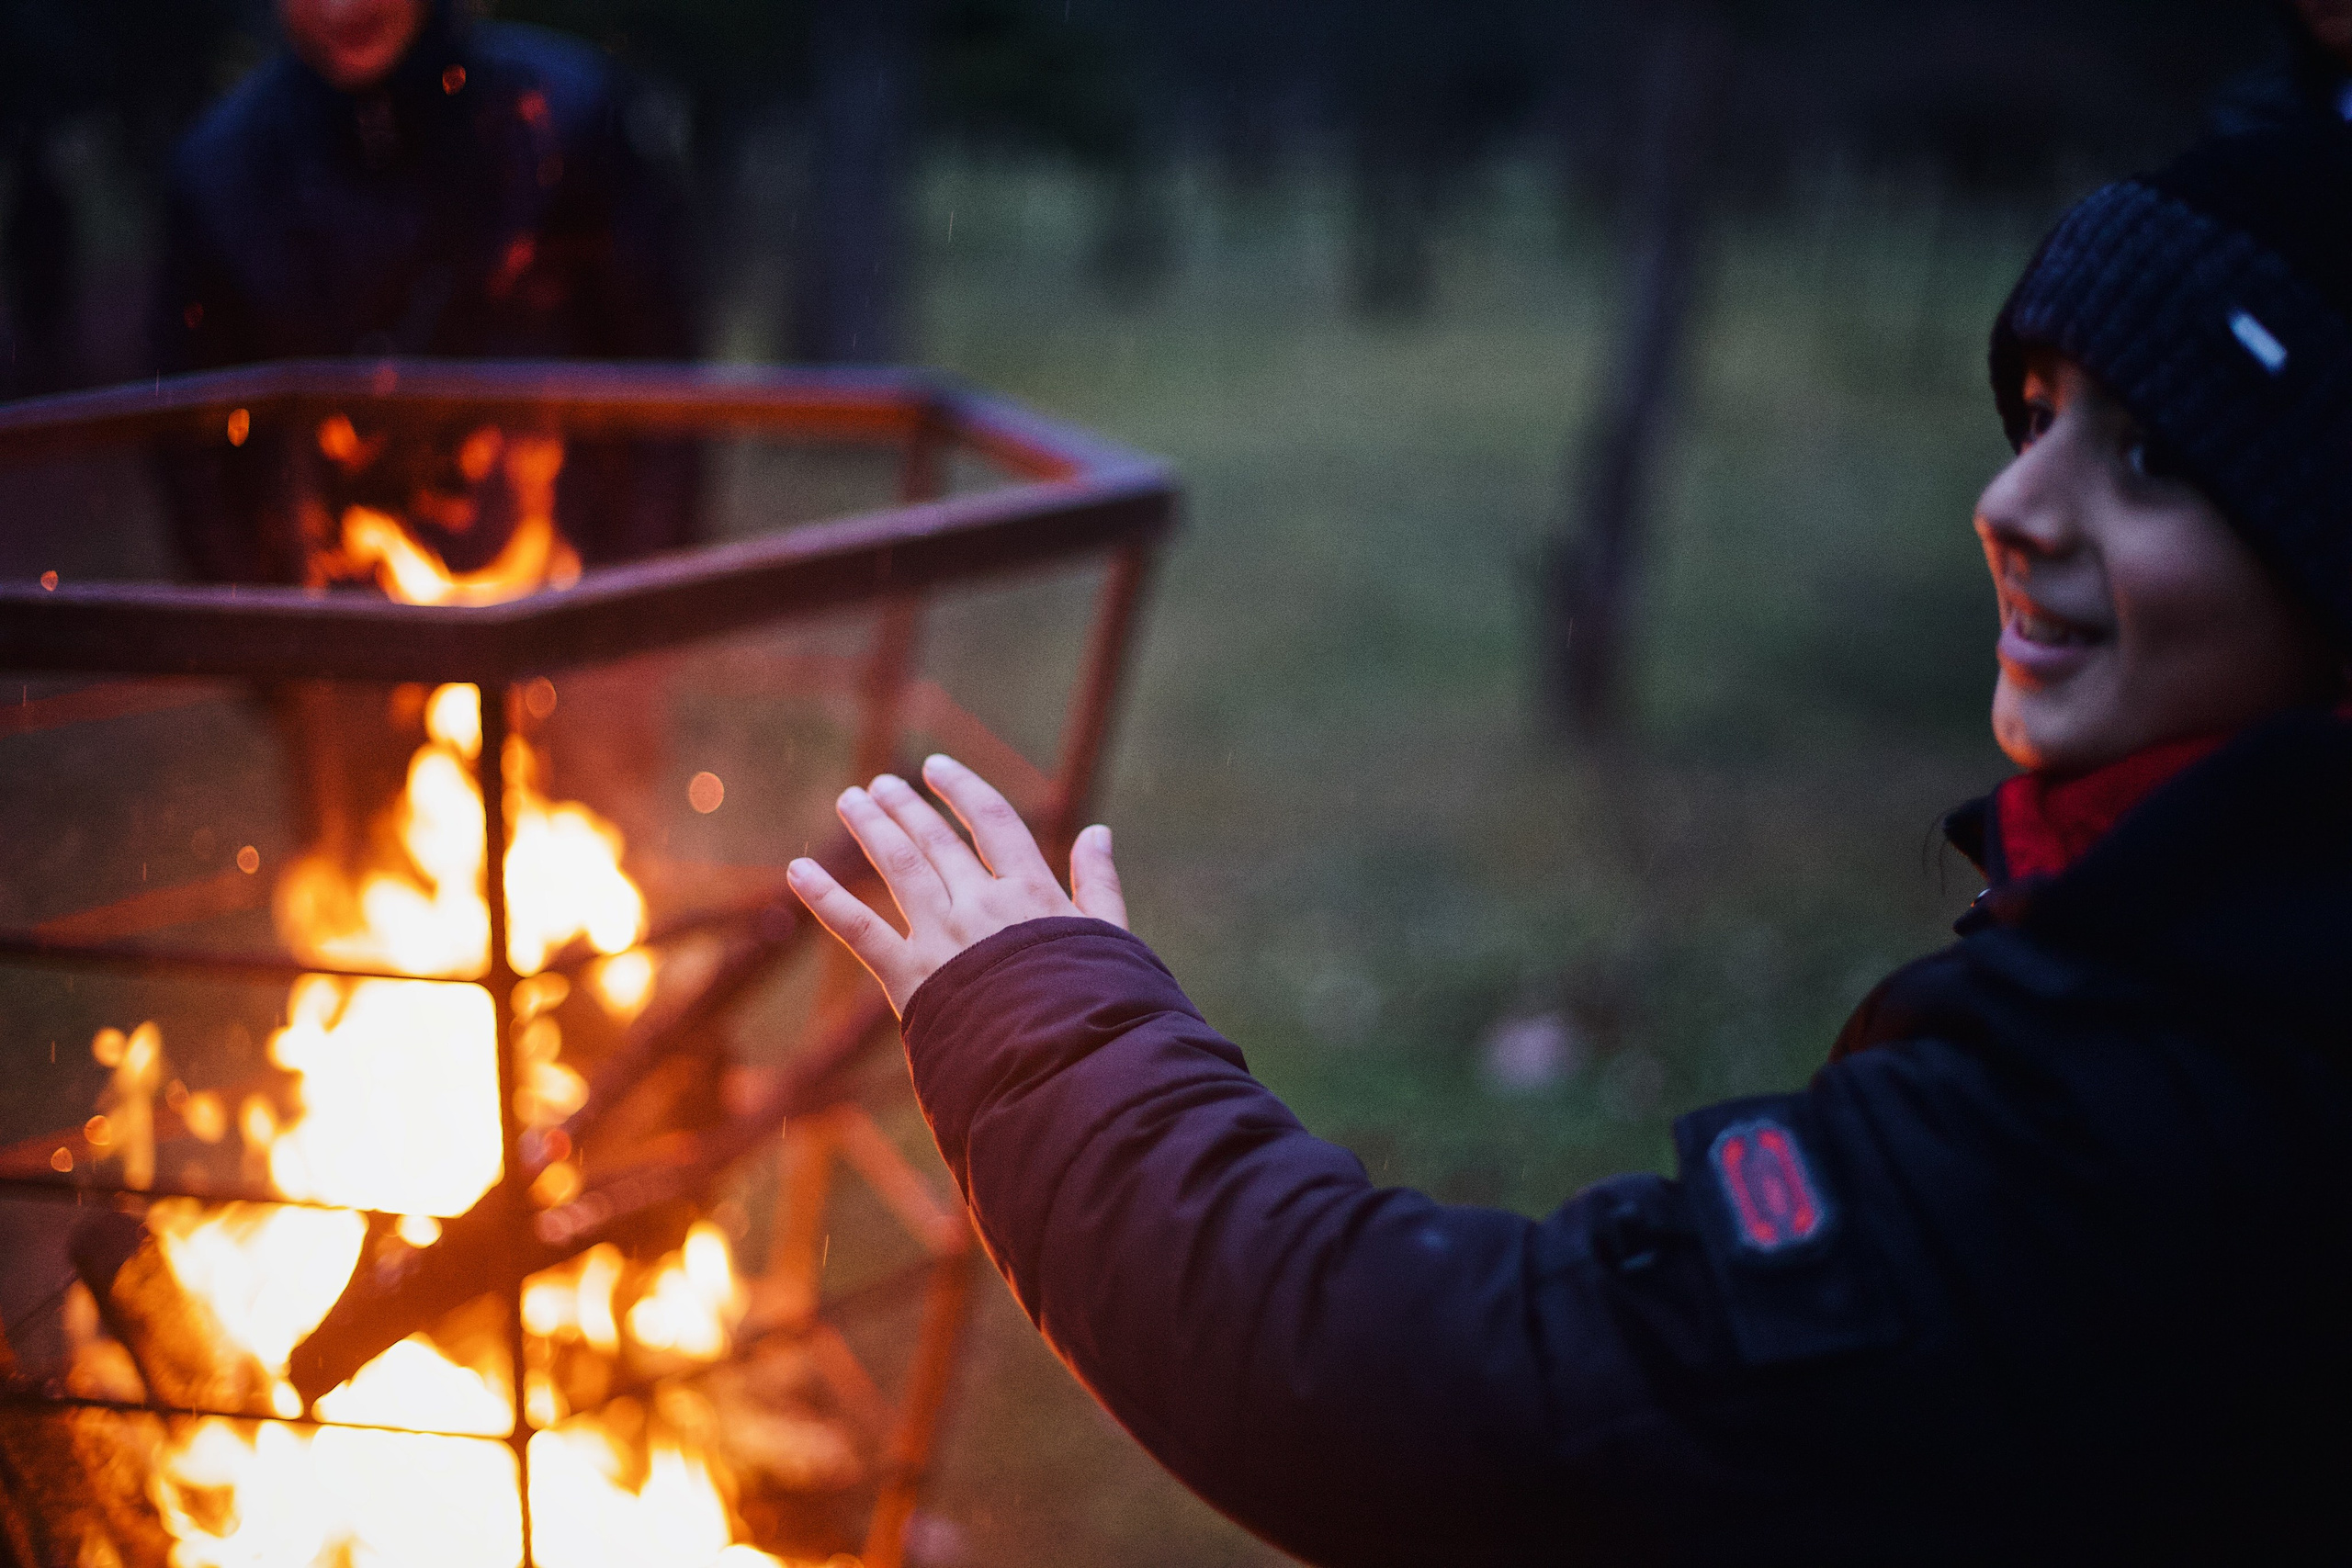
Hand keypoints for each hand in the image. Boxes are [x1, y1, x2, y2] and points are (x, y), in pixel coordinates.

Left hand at [786, 753, 1127, 1015]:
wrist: (1062, 1065)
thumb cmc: (1095, 1008)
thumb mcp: (1109, 941)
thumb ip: (1100, 885)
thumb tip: (1097, 831)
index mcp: (1031, 894)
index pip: (993, 823)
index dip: (963, 790)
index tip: (936, 768)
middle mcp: (981, 904)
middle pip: (936, 840)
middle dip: (905, 807)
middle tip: (879, 785)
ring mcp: (942, 937)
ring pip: (900, 866)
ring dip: (872, 828)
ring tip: (850, 800)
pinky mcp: (909, 977)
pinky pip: (859, 930)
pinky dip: (825, 899)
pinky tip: (796, 871)